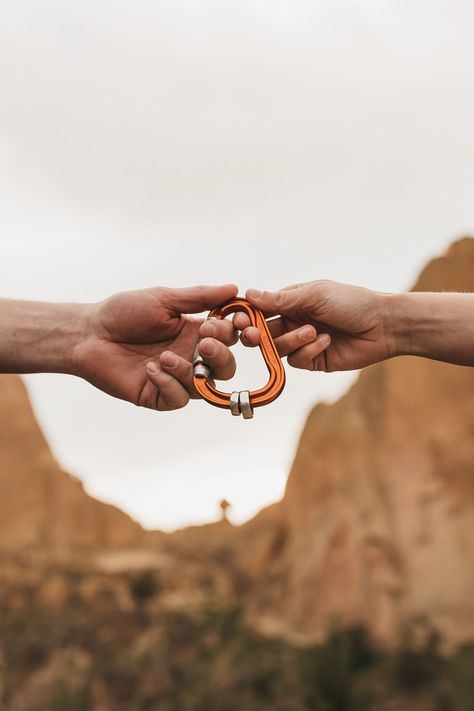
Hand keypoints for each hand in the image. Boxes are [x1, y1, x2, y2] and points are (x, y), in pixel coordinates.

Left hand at [74, 284, 238, 409]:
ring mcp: (175, 378)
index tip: (237, 322)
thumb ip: (199, 297)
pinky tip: (151, 370)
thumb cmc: (123, 312)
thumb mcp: (163, 299)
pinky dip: (170, 384)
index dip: (238, 332)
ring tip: (163, 357)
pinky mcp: (157, 395)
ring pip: (205, 387)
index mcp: (195, 332)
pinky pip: (179, 399)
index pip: (230, 337)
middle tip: (204, 343)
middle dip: (221, 356)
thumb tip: (234, 288)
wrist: (88, 333)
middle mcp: (190, 356)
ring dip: (190, 370)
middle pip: (225, 368)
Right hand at [224, 281, 391, 371]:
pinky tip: (326, 341)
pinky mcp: (313, 360)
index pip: (259, 309)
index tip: (240, 321)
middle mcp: (293, 321)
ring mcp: (302, 342)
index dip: (247, 316)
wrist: (383, 326)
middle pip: (261, 333)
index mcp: (291, 301)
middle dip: (257, 335)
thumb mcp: (314, 295)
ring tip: (313, 331)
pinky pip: (297, 360)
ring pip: (277, 348)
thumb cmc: (351, 302)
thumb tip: (248, 294)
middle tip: (255, 336)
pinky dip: (308, 351)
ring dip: (291, 340)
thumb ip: (281, 299)